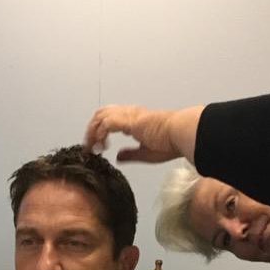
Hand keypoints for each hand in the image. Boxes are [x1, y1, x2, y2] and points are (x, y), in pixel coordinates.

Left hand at [84, 104, 204, 163]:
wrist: (180, 133)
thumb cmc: (170, 143)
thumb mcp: (145, 153)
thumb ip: (130, 154)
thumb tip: (118, 156)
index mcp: (134, 119)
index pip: (109, 119)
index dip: (99, 132)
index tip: (96, 148)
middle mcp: (129, 113)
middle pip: (101, 114)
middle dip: (91, 130)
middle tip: (88, 147)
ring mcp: (128, 115)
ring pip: (100, 117)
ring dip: (92, 132)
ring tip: (91, 148)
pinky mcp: (128, 121)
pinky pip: (106, 123)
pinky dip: (100, 134)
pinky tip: (101, 146)